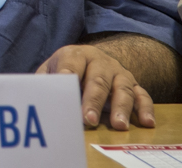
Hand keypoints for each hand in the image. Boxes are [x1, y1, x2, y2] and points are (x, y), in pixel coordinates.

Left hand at [37, 45, 154, 129]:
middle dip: (93, 100)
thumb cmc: (67, 69)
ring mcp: (118, 72)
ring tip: (118, 125)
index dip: (68, 79)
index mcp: (75, 55)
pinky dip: (145, 108)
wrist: (93, 57)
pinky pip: (142, 95)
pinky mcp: (133, 84)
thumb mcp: (51, 70)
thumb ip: (44, 82)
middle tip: (89, 119)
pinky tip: (147, 122)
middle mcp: (100, 61)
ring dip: (121, 107)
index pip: (70, 65)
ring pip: (122, 88)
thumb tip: (34, 97)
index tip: (65, 94)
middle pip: (98, 80)